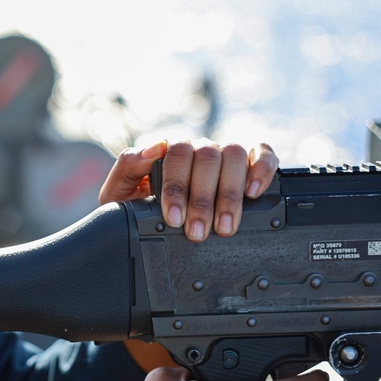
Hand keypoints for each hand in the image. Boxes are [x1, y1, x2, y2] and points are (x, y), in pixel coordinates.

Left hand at [98, 139, 278, 241]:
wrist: (142, 224)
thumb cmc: (134, 205)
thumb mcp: (119, 191)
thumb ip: (128, 166)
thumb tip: (153, 147)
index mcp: (168, 150)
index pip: (177, 154)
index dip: (177, 186)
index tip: (174, 218)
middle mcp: (197, 148)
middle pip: (208, 157)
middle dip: (203, 199)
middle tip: (198, 232)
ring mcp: (222, 154)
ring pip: (234, 155)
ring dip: (230, 194)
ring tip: (224, 227)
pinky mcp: (247, 162)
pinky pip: (261, 153)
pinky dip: (261, 169)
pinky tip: (254, 193)